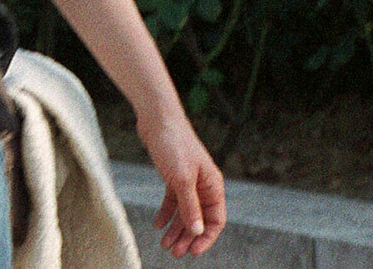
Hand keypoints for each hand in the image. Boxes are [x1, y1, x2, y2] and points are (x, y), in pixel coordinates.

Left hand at [141, 114, 226, 257]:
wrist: (156, 118)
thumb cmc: (174, 144)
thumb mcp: (182, 179)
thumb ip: (190, 206)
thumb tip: (197, 232)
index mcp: (213, 186)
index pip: (216, 220)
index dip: (206, 238)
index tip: (193, 251)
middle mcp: (203, 186)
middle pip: (199, 219)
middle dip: (188, 237)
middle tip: (175, 253)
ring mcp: (188, 181)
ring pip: (185, 212)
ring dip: (176, 229)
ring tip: (165, 245)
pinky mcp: (173, 176)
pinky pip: (173, 201)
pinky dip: (166, 214)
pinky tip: (158, 225)